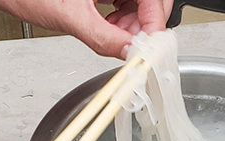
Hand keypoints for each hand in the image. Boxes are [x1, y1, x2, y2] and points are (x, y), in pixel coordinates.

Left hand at [0, 0, 173, 59]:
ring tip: (115, 36)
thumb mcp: (69, 16)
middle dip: (143, 28)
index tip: (150, 46)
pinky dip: (124, 25)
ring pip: (141, 8)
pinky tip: (111, 29)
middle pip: (151, 4)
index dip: (154, 23)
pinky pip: (129, 8)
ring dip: (133, 29)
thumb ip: (101, 37)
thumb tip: (129, 52)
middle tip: (132, 45)